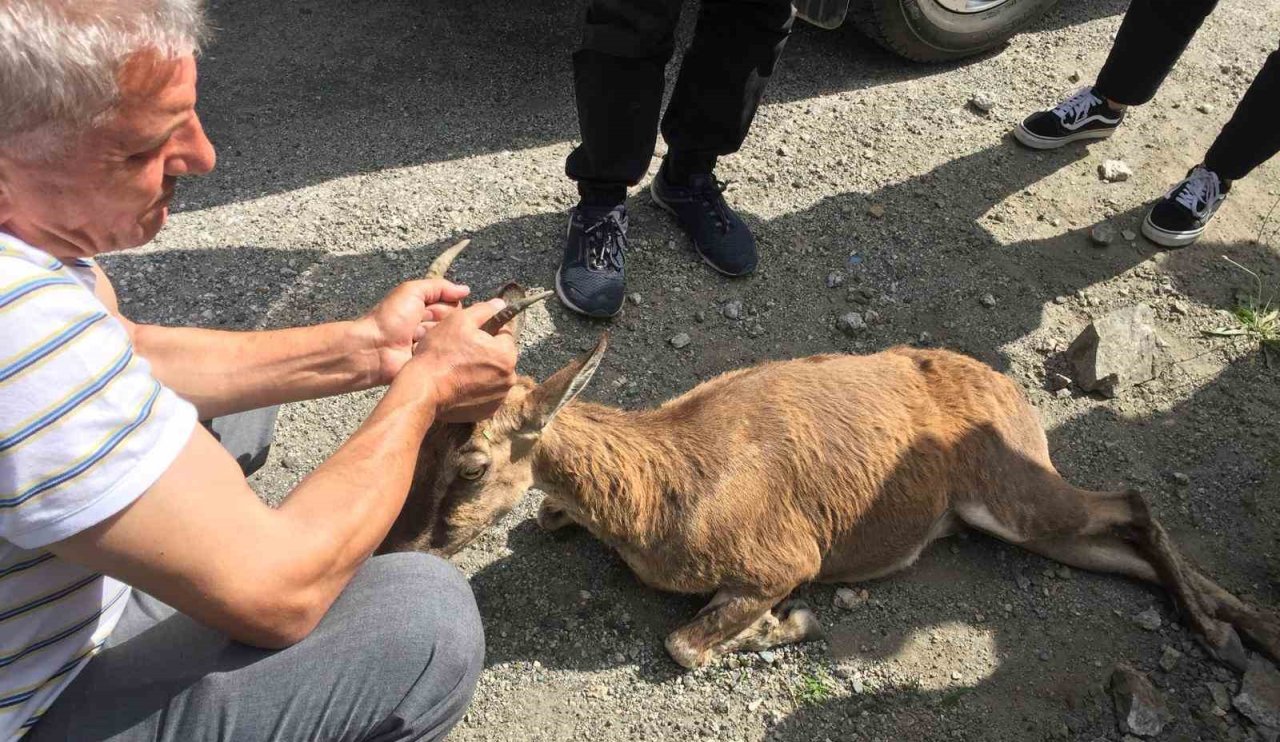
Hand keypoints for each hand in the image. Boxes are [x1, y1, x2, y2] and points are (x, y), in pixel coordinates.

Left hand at [357, 279, 470, 384]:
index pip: (454, 305)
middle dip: (441, 322)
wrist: (374, 348)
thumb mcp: (412, 291)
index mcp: (425, 307)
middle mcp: (429, 325)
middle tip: (420, 324)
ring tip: (417, 339)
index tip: (430, 310)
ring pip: (450, 338)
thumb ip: (439, 287)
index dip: (446, 306)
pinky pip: (444, 356)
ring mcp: (430, 344)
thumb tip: (465, 289)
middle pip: (454, 322)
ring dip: (435, 337)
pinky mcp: (429, 361)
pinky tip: (421, 352)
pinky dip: (435, 353)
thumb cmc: (389, 318)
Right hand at [409, 299, 517, 421]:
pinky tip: (459, 384)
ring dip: (481, 371)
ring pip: (493, 376)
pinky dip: (476, 388)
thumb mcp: (460, 321)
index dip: (487, 331)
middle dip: (485, 352)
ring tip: (458, 369)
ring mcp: (499, 397)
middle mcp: (509, 378)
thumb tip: (501, 304)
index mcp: (507, 354)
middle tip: (461, 352)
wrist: (423, 389)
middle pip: (500, 357)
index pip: (504, 334)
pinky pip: (485, 393)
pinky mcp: (487, 412)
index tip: (470, 335)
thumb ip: (484, 310)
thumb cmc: (440, 353)